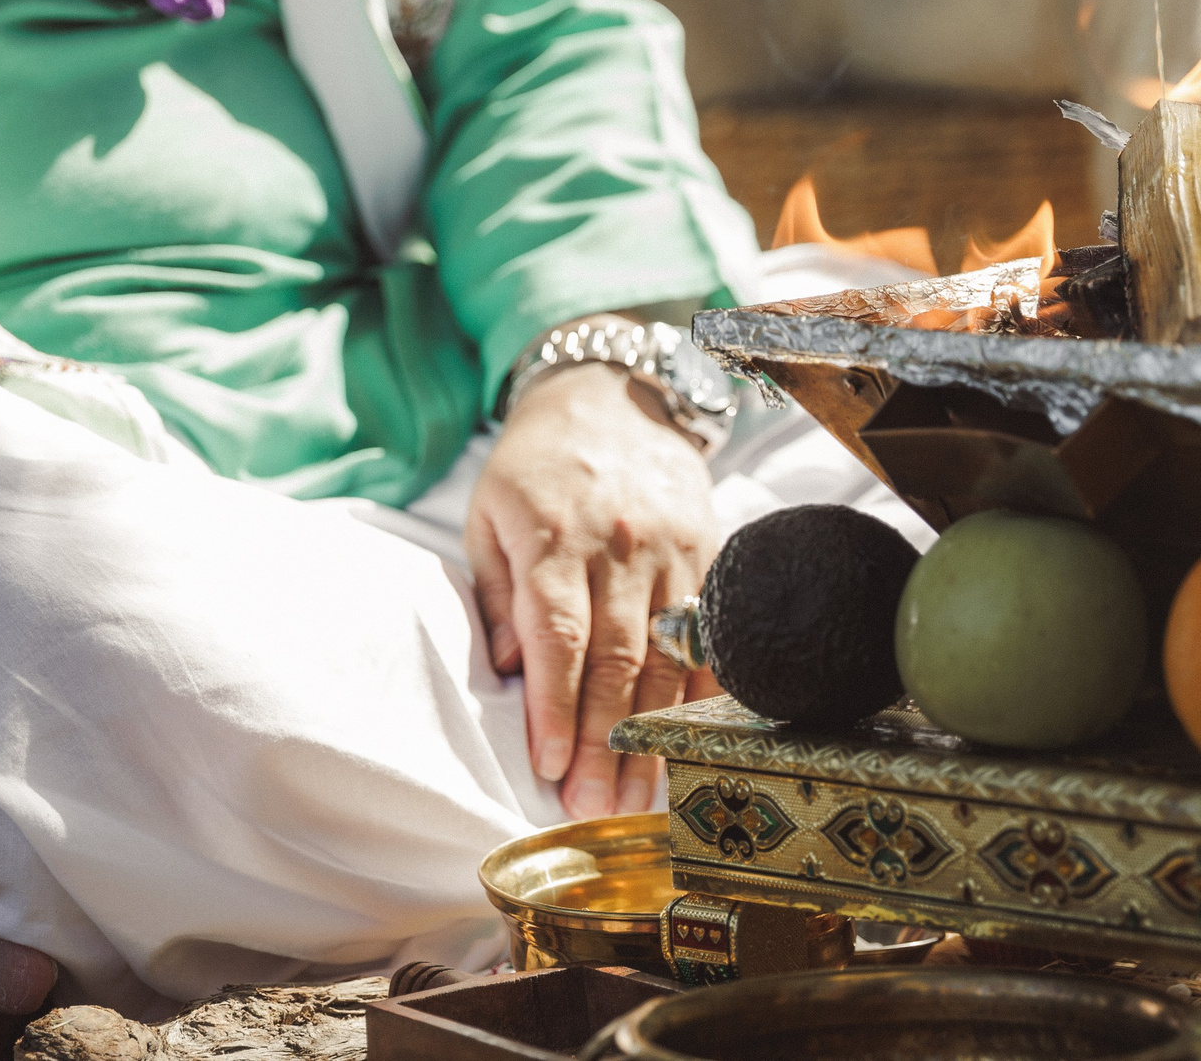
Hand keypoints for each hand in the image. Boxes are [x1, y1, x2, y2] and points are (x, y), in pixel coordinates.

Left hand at [466, 362, 721, 818]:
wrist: (610, 394)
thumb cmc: (536, 464)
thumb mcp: (489, 514)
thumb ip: (499, 594)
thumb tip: (513, 669)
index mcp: (555, 535)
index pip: (560, 636)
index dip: (555, 707)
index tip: (548, 768)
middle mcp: (620, 544)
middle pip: (618, 659)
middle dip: (605, 742)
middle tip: (595, 807)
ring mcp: (672, 548)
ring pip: (669, 656)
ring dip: (655, 734)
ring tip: (639, 797)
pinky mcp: (710, 550)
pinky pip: (710, 634)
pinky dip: (704, 693)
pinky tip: (695, 742)